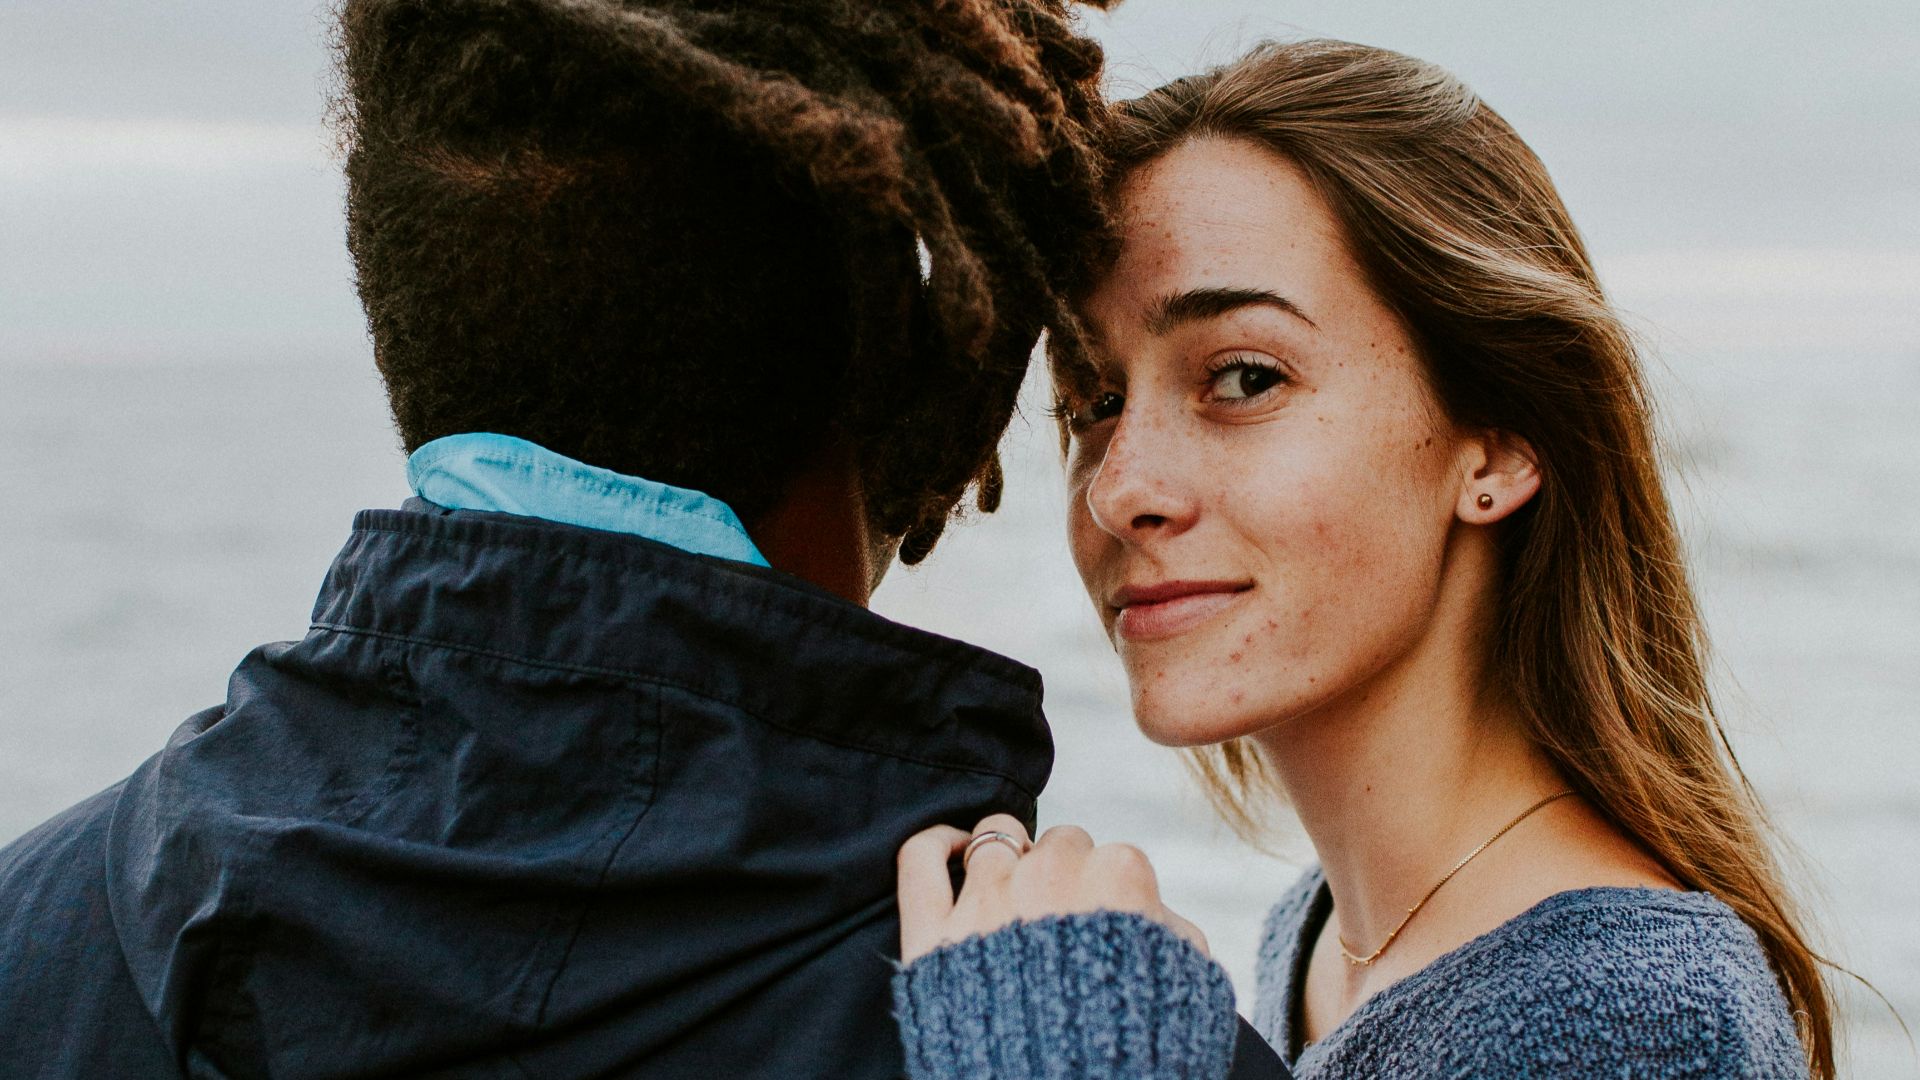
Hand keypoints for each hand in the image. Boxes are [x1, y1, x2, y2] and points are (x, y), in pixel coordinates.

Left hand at [895, 813, 1209, 963]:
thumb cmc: (1138, 1050)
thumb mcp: (1191, 989)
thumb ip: (1176, 935)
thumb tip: (1159, 915)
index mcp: (1118, 877)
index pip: (1112, 858)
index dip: (1109, 893)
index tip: (1106, 923)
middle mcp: (1051, 874)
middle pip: (1057, 844)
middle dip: (1062, 874)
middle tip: (1063, 919)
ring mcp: (987, 899)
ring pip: (995, 837)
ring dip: (1007, 856)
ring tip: (1013, 888)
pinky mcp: (934, 933)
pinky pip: (920, 857)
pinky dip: (936, 843)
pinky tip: (953, 849)